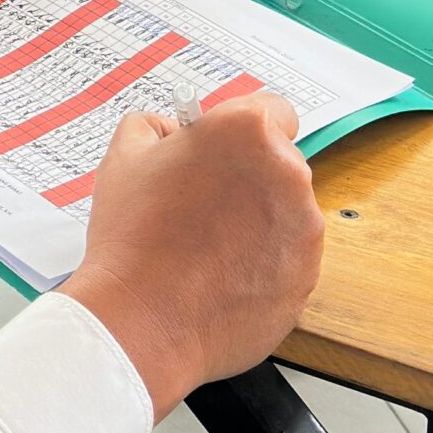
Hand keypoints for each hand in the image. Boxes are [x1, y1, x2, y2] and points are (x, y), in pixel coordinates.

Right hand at [65, 97, 324, 418]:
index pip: (273, 110)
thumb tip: (173, 132)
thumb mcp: (126, 157)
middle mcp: (287, 174)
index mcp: (247, 132)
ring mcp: (303, 230)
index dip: (244, 131)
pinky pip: (289, 258)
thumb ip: (155, 126)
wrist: (141, 322)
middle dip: (250, 177)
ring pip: (288, 212)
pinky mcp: (306, 277)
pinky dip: (264, 263)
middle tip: (204, 202)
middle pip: (281, 163)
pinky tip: (221, 276)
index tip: (226, 151)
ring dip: (259, 221)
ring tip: (208, 246)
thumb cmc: (132, 240)